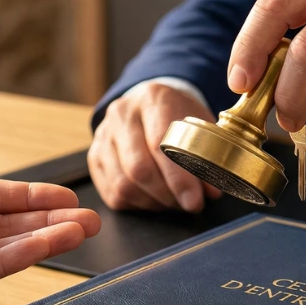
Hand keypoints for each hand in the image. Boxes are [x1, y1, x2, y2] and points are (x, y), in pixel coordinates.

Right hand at [89, 82, 221, 212]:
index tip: (194, 201)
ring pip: (123, 184)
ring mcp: (103, 135)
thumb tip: (211, 192)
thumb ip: (207, 157)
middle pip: (138, 168)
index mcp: (153, 99)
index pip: (161, 145)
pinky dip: (136, 205)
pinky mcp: (94, 157)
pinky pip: (112, 193)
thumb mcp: (200, 126)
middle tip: (187, 205)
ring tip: (172, 203)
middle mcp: (122, 114)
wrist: (149, 105)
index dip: (179, 179)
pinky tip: (154, 200)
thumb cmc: (179, 118)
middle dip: (166, 195)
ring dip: (152, 202)